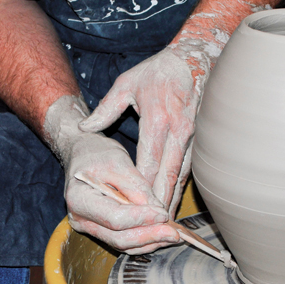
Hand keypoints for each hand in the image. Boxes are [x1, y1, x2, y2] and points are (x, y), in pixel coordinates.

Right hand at [44, 96, 179, 253]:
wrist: (84, 155)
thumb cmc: (98, 154)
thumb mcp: (119, 162)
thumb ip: (137, 188)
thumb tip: (157, 211)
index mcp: (79, 199)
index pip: (114, 218)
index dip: (142, 219)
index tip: (163, 214)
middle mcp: (80, 219)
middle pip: (118, 238)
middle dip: (149, 236)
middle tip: (174, 233)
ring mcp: (90, 227)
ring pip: (123, 245)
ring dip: (150, 242)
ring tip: (172, 235)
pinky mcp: (101, 230)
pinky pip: (124, 241)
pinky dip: (144, 240)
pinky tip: (161, 234)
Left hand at [78, 44, 207, 216]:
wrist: (194, 59)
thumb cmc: (157, 72)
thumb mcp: (126, 83)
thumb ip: (105, 108)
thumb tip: (85, 127)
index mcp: (157, 118)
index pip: (149, 159)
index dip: (142, 185)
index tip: (134, 205)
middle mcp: (178, 130)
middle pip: (168, 173)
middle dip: (159, 200)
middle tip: (150, 224)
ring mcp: (192, 135)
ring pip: (182, 174)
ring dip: (172, 197)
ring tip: (162, 221)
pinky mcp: (200, 139)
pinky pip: (190, 168)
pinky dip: (181, 186)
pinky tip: (174, 201)